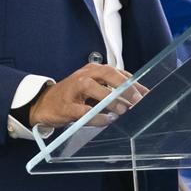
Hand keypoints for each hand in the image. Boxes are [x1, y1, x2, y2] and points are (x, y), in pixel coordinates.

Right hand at [28, 63, 146, 127]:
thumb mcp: (93, 88)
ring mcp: (73, 89)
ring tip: (122, 110)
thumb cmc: (73, 95)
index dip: (133, 82)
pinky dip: (95, 116)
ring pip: (93, 87)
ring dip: (110, 99)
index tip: (146, 94)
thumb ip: (112, 91)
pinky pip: (82, 110)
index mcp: (94, 70)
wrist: (44, 103)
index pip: (118, 72)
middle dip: (124, 86)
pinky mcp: (66, 105)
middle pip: (107, 74)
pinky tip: (106, 121)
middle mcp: (85, 75)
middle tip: (137, 99)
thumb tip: (135, 99)